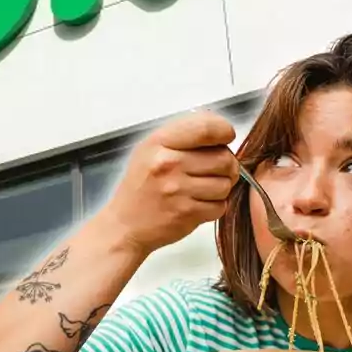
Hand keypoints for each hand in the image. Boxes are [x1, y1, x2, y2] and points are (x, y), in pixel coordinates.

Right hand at [97, 111, 238, 255]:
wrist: (125, 224)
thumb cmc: (140, 186)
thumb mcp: (150, 149)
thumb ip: (183, 135)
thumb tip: (220, 130)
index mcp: (159, 143)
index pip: (206, 127)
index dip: (224, 131)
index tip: (225, 137)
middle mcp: (168, 164)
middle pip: (224, 157)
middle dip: (227, 164)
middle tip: (216, 169)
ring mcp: (178, 190)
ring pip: (225, 183)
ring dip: (221, 187)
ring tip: (204, 188)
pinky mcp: (187, 213)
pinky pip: (220, 206)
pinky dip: (215, 206)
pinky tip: (198, 203)